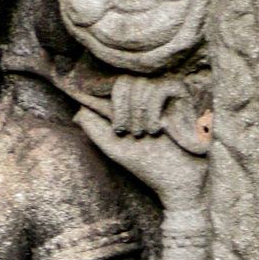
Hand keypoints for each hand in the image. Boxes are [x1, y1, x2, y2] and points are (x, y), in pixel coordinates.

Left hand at [73, 76, 208, 211]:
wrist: (180, 177)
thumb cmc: (149, 164)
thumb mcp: (114, 148)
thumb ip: (94, 128)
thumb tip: (78, 110)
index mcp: (130, 104)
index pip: (113, 86)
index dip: (109, 99)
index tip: (117, 127)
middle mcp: (146, 93)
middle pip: (123, 82)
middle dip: (121, 110)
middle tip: (127, 133)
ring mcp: (163, 91)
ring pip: (140, 85)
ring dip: (138, 114)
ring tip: (145, 135)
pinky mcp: (180, 92)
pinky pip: (158, 88)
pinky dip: (152, 111)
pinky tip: (158, 128)